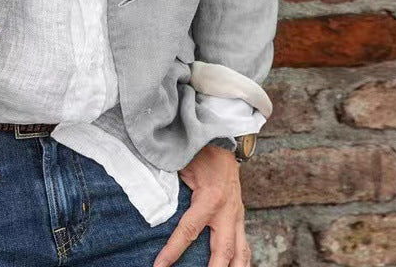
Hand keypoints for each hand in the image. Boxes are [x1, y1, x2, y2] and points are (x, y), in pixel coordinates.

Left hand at [153, 144, 251, 266]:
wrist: (225, 142)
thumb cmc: (200, 152)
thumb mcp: (182, 164)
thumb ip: (170, 184)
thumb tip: (150, 198)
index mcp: (209, 199)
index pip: (188, 231)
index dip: (173, 251)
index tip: (160, 266)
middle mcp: (227, 212)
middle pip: (222, 252)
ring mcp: (237, 215)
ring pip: (240, 253)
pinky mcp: (240, 216)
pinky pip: (244, 244)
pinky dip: (241, 261)